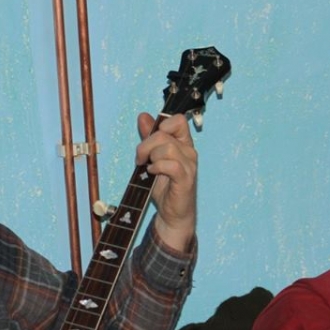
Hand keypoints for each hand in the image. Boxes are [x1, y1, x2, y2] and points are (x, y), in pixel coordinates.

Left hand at [135, 112, 196, 252]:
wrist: (172, 213)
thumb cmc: (164, 187)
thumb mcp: (152, 158)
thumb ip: (149, 137)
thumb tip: (143, 116)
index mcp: (183, 144)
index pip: (178, 120)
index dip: (161, 124)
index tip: (149, 139)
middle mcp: (189, 152)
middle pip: (164, 134)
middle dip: (145, 145)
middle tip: (140, 159)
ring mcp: (189, 165)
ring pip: (167, 147)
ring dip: (151, 157)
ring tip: (148, 168)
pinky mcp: (186, 179)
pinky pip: (171, 164)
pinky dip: (157, 167)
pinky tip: (153, 173)